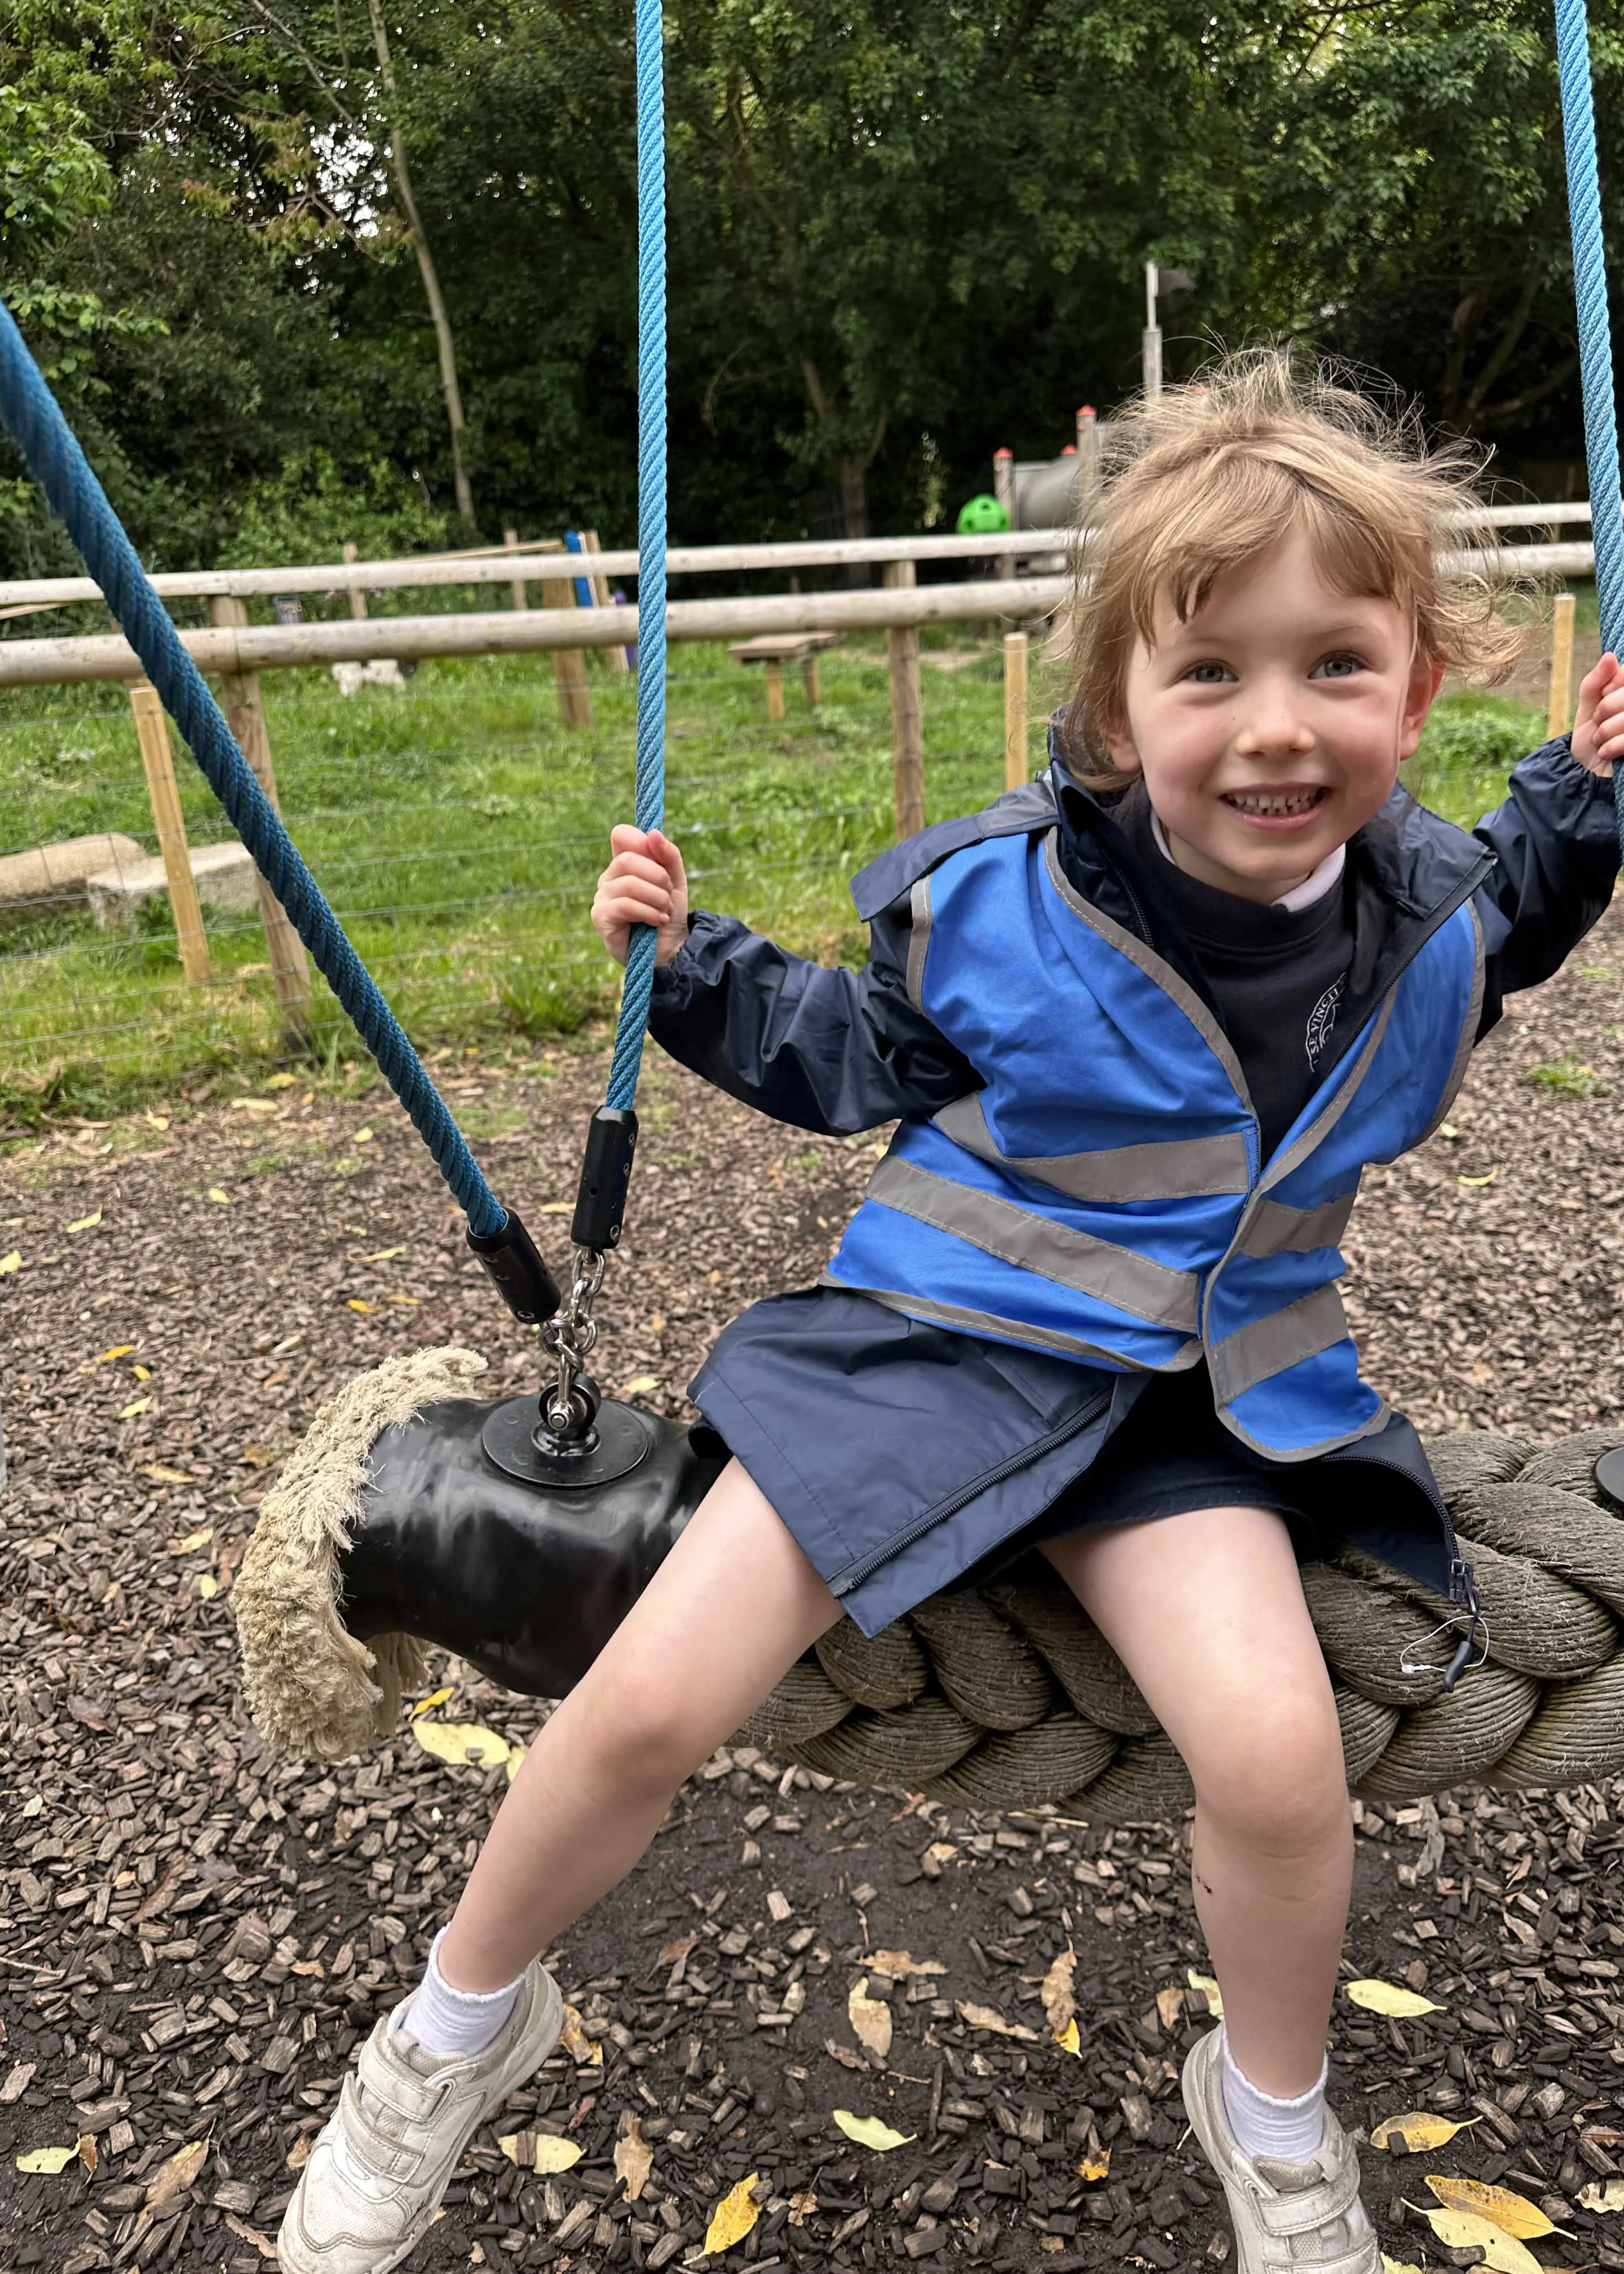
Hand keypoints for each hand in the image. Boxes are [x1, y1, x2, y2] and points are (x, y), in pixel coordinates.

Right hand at [591, 826, 689, 966]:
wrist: (671, 949)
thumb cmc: (668, 913)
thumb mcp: (675, 881)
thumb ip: (668, 855)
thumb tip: (653, 833)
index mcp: (624, 864)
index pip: (621, 835)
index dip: (642, 842)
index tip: (662, 863)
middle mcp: (609, 877)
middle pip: (627, 859)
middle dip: (657, 876)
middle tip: (668, 895)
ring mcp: (602, 897)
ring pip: (629, 883)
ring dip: (656, 897)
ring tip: (665, 911)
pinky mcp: (601, 917)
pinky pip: (624, 905)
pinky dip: (648, 912)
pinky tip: (657, 920)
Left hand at [1570, 651, 1623, 776]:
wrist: (1588, 774)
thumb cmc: (1591, 739)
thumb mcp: (1587, 708)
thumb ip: (1594, 682)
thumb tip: (1610, 656)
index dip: (1611, 686)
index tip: (1601, 697)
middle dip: (1606, 709)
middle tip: (1598, 722)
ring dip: (1606, 730)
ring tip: (1600, 740)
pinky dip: (1612, 746)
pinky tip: (1607, 752)